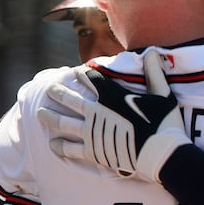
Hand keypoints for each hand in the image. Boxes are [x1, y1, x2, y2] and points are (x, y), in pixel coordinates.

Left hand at [38, 50, 189, 181]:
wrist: (160, 153)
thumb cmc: (164, 122)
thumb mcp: (163, 94)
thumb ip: (154, 73)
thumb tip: (153, 52)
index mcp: (112, 95)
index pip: (91, 79)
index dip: (82, 74)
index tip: (75, 73)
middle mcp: (97, 111)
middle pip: (70, 99)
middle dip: (58, 92)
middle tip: (48, 88)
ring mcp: (92, 132)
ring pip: (63, 122)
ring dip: (50, 116)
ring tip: (39, 112)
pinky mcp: (93, 151)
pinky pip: (71, 148)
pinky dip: (60, 146)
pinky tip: (52, 144)